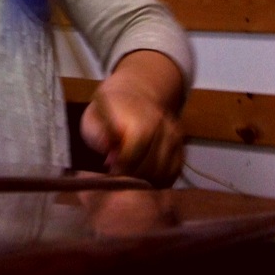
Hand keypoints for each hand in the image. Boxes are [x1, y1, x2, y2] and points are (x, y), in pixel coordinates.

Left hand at [79, 50, 185, 187]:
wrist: (132, 96)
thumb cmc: (107, 112)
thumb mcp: (93, 119)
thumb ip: (97, 134)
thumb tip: (108, 153)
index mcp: (141, 119)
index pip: (135, 154)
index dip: (121, 165)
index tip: (110, 166)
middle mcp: (163, 128)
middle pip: (151, 166)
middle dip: (133, 174)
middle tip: (119, 173)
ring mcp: (175, 138)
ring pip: (164, 172)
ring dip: (146, 179)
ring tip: (130, 173)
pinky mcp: (181, 147)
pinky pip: (174, 172)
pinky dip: (160, 179)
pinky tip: (144, 176)